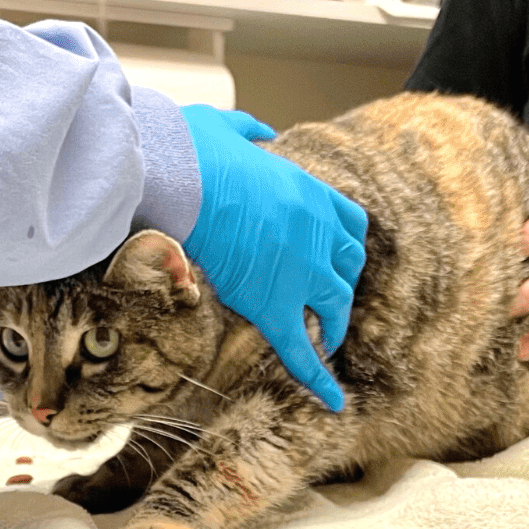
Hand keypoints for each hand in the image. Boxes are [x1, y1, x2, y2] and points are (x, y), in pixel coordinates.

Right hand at [179, 105, 367, 410]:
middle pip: (347, 269)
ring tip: (324, 345)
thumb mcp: (227, 127)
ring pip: (332, 308)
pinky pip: (301, 349)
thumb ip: (250, 130)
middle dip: (339, 288)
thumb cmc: (191, 149)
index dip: (342, 248)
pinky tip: (333, 401)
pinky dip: (319, 378)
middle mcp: (316, 232)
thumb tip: (262, 130)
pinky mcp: (274, 303)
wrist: (179, 174)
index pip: (349, 224)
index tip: (333, 260)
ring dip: (331, 327)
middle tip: (326, 306)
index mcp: (307, 190)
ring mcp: (301, 270)